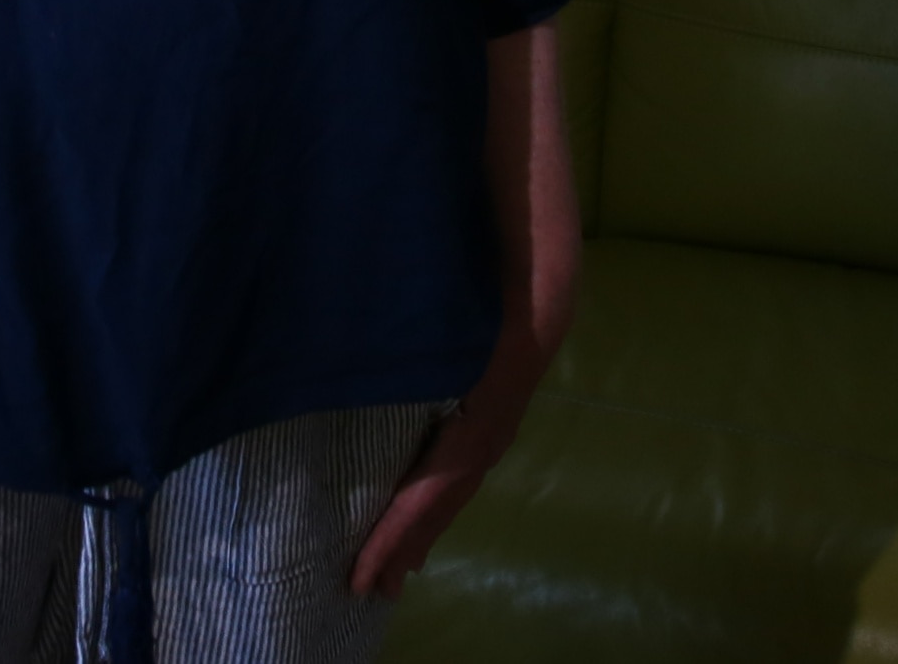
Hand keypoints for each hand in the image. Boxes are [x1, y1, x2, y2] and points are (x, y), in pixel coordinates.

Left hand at [346, 342, 543, 602]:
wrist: (537, 306)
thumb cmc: (484, 324)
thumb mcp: (440, 358)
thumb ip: (405, 386)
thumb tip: (360, 417)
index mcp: (467, 440)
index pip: (419, 503)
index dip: (389, 541)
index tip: (361, 578)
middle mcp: (481, 450)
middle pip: (436, 512)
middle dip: (404, 550)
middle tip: (376, 591)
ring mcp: (491, 441)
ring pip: (450, 501)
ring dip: (424, 535)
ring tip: (401, 568)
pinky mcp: (491, 431)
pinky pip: (460, 482)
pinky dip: (440, 508)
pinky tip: (430, 513)